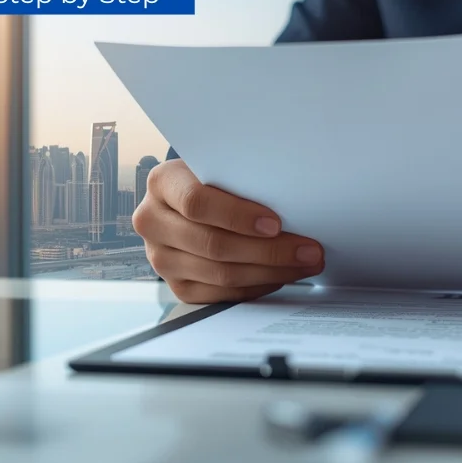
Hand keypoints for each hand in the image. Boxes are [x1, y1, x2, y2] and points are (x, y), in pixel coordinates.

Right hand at [132, 159, 324, 302]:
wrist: (189, 202)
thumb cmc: (214, 180)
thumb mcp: (221, 167)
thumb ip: (242, 178)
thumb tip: (295, 200)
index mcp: (162, 183)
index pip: (196, 202)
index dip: (238, 216)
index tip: (276, 223)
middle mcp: (152, 222)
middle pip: (213, 245)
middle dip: (269, 251)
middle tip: (309, 249)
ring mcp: (161, 259)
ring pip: (221, 274)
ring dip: (271, 271)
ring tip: (306, 263)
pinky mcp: (177, 286)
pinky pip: (222, 294)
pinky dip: (258, 286)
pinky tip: (282, 275)